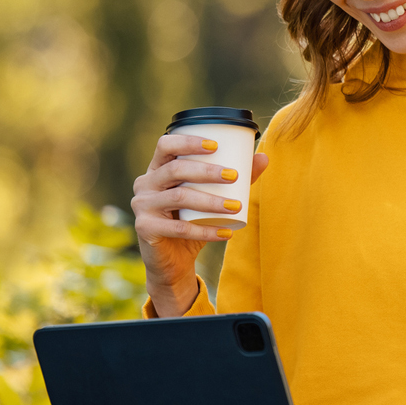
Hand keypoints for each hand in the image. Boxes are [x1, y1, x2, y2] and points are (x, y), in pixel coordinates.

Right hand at [131, 134, 269, 316]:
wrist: (172, 262)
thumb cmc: (191, 222)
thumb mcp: (211, 198)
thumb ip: (233, 180)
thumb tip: (263, 158)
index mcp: (157, 169)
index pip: (166, 145)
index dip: (188, 141)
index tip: (216, 145)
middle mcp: (145, 184)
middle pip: (175, 169)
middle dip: (207, 171)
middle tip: (233, 176)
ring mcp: (142, 206)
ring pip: (179, 197)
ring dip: (211, 201)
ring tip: (236, 207)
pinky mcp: (145, 228)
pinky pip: (179, 228)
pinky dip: (206, 231)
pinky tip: (226, 233)